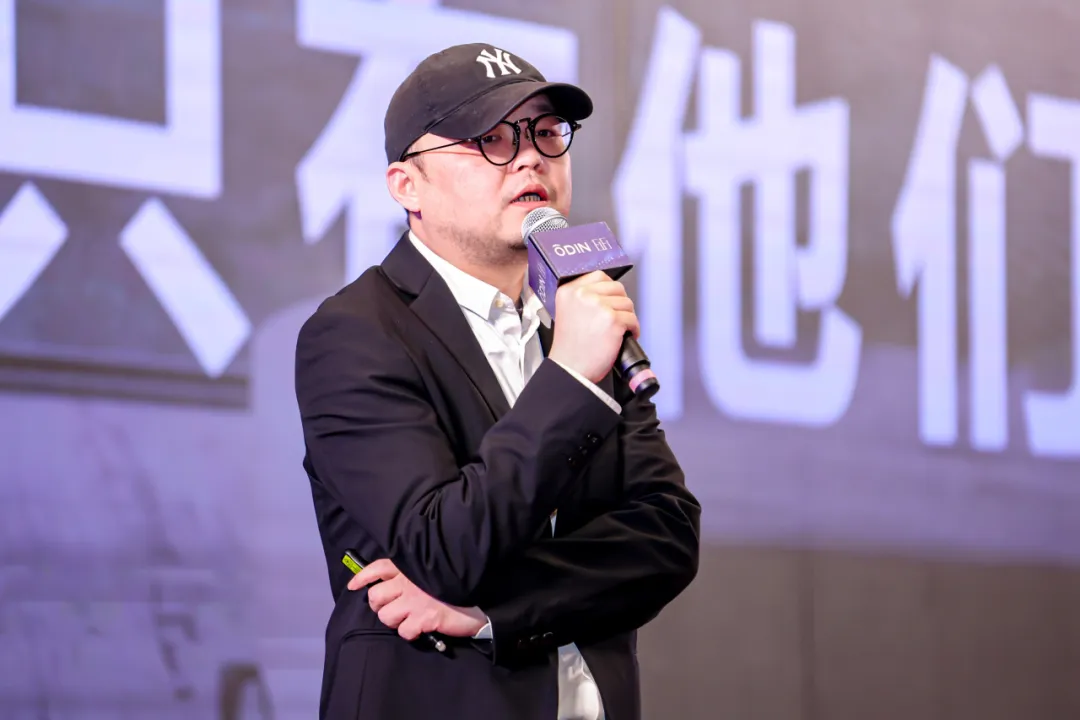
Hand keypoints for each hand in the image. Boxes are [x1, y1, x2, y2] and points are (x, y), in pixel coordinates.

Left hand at [348, 559, 487, 640]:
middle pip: (376, 596)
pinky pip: (403, 631)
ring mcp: (416, 600)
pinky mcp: (425, 617)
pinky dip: (410, 633)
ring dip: (395, 621)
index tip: (353, 586)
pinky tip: (420, 628)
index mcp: (410, 568)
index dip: (363, 576)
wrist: (478, 601)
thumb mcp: (430, 573)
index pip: (379, 567)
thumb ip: (411, 575)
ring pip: (386, 616)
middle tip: (392, 608)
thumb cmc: (452, 585)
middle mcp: (409, 582)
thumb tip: (389, 584)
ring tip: (408, 619)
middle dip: (379, 606)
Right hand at [548, 270, 639, 382]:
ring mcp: (598, 306)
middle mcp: (582, 295)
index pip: (599, 276)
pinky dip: (634, 329)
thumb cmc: (570, 347)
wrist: (570, 369)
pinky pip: (633, 319)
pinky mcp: (612, 320)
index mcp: (569, 291)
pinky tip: (626, 336)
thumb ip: (581, 298)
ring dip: (627, 316)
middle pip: (616, 287)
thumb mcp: (566, 312)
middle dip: (621, 303)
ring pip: (627, 303)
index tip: (611, 299)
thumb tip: (605, 292)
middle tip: (618, 316)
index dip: (609, 289)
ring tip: (620, 328)